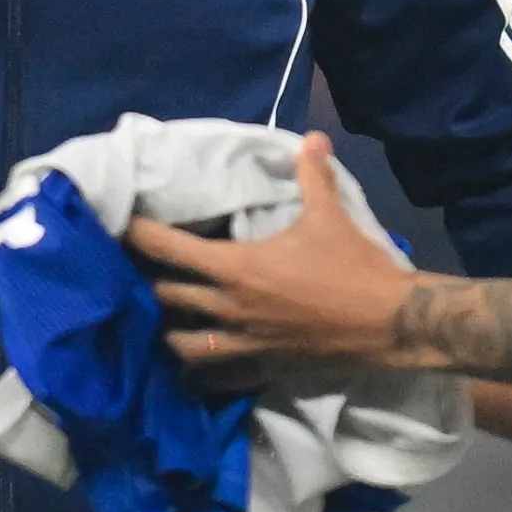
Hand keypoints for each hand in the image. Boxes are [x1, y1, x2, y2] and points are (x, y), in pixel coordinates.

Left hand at [126, 132, 413, 393]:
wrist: (389, 321)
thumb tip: (312, 138)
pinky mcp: (260, 365)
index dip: (139, 236)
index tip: (122, 225)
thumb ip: (312, 175)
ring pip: (181, 343)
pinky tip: (192, 361)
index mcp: (236, 268)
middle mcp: (229, 307)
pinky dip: (198, 368)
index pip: (168, 250)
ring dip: (166, 330)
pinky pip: (215, 373)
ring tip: (159, 318)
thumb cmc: (353, 266)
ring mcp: (242, 341)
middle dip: (146, 281)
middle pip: (164, 297)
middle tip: (133, 269)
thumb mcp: (329, 215)